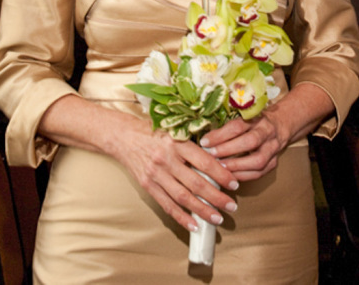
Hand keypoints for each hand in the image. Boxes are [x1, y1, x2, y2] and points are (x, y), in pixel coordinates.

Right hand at [113, 120, 238, 232]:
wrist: (124, 137)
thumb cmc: (156, 133)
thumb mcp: (178, 133)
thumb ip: (196, 148)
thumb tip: (221, 164)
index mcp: (178, 144)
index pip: (205, 162)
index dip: (221, 174)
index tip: (234, 184)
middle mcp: (166, 160)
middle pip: (195, 183)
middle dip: (216, 197)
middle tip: (231, 206)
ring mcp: (156, 175)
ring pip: (182, 197)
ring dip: (201, 210)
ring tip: (217, 218)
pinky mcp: (148, 186)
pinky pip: (166, 205)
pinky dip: (181, 217)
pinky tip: (193, 225)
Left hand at [200, 114, 287, 181]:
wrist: (281, 125)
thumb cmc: (255, 122)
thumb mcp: (244, 118)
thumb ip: (227, 128)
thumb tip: (204, 141)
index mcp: (257, 118)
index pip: (238, 126)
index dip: (220, 135)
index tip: (204, 142)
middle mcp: (267, 132)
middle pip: (250, 141)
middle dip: (228, 150)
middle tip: (212, 156)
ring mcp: (273, 148)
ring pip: (258, 160)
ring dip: (236, 166)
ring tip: (220, 169)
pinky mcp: (274, 162)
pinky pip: (259, 173)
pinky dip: (243, 176)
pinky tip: (230, 177)